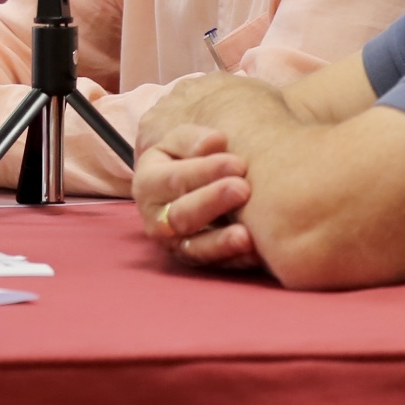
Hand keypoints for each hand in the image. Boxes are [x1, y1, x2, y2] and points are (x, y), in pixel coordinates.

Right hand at [134, 124, 258, 268]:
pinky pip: (214, 265)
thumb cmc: (187, 161)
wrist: (186, 188)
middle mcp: (155, 218)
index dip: (205, 171)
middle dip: (212, 202)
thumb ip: (193, 140)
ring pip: (194, 247)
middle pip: (180, 215)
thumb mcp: (180, 143)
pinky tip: (256, 252)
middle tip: (243, 189)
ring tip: (247, 234)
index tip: (238, 163)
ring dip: (220, 241)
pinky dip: (234, 260)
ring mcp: (174, 243)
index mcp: (148, 184)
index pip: (173, 179)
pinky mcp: (195, 260)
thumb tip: (215, 141)